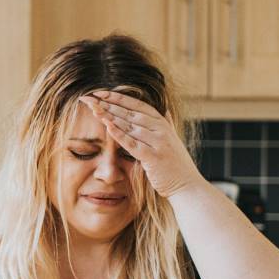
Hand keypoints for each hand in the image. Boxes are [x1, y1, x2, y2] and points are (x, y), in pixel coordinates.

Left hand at [78, 92, 203, 197]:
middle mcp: (161, 130)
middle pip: (130, 113)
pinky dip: (120, 135)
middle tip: (90, 98)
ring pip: (130, 126)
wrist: (188, 186)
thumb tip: (166, 111)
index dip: (118, 97)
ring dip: (110, 116)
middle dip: (109, 104)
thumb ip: (168, 125)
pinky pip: (133, 143)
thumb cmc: (177, 165)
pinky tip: (107, 127)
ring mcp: (158, 142)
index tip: (101, 92)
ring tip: (94, 109)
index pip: (138, 105)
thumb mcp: (173, 141)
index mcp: (163, 124)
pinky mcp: (153, 157)